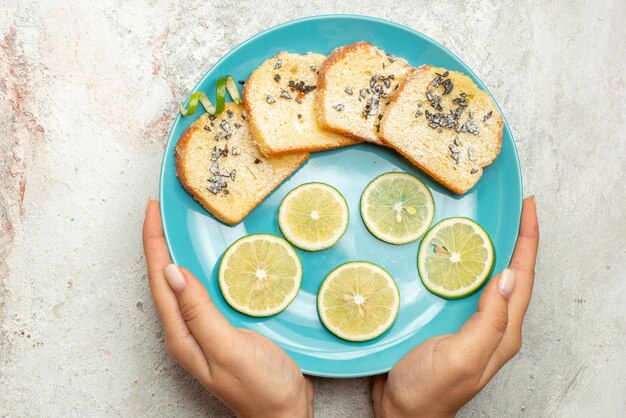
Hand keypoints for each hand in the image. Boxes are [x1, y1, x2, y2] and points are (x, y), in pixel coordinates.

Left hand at [142, 199, 313, 417]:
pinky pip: (203, 289)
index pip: (160, 279)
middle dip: (158, 242)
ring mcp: (204, 329)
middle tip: (161, 209)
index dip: (153, 242)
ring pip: (182, 282)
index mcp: (183, 334)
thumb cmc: (261, 387)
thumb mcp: (229, 348)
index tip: (152, 209)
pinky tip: (207, 257)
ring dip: (176, 251)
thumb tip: (173, 272)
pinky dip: (200, 266)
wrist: (284, 412)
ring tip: (176, 224)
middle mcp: (187, 330)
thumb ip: (200, 312)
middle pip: (165, 278)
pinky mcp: (222, 326)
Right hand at [372, 197, 538, 417]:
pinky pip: (462, 285)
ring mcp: (468, 322)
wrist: (402, 412)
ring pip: (485, 277)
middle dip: (515, 238)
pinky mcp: (447, 320)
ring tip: (482, 220)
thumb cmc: (430, 390)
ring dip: (489, 247)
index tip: (528, 206)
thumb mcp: (463, 356)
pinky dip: (462, 263)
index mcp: (502, 331)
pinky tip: (447, 252)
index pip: (522, 277)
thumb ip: (489, 320)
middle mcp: (491, 324)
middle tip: (508, 207)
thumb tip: (507, 276)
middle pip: (510, 272)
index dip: (528, 240)